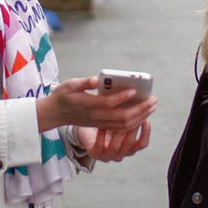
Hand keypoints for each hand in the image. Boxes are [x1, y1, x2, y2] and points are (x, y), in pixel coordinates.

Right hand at [36, 76, 156, 132]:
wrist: (54, 114)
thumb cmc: (62, 96)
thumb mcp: (69, 85)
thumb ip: (83, 82)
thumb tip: (95, 79)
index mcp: (88, 105)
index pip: (108, 104)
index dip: (122, 98)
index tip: (134, 90)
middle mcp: (96, 117)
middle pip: (122, 118)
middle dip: (140, 109)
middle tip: (153, 99)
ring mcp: (100, 123)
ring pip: (124, 125)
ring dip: (141, 117)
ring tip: (152, 106)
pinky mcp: (102, 126)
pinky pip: (121, 128)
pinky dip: (134, 122)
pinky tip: (143, 114)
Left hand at [75, 120, 151, 161]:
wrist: (85, 127)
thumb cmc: (105, 121)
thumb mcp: (119, 120)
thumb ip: (130, 115)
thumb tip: (143, 99)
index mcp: (128, 148)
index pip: (142, 144)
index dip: (146, 132)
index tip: (146, 118)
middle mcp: (120, 154)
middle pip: (130, 143)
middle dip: (133, 128)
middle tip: (132, 115)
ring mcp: (107, 156)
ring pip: (117, 146)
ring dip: (118, 132)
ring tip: (117, 120)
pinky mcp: (95, 154)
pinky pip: (100, 145)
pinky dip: (102, 135)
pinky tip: (102, 125)